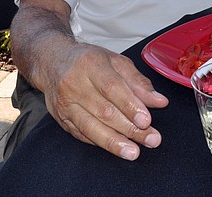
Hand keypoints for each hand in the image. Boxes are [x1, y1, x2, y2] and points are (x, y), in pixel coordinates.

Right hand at [45, 43, 168, 160]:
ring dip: (114, 142)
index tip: (146, 120)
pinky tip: (116, 148)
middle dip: (130, 128)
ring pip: (90, 127)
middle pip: (104, 110)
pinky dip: (100, 142)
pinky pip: (82, 134)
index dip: (130, 105)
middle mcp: (74, 83)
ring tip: (133, 152)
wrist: (52, 62)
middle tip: (151, 139)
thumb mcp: (116, 62)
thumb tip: (159, 101)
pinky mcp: (60, 118)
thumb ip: (138, 82)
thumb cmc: (89, 60)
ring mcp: (65, 103)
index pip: (112, 87)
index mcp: (91, 64)